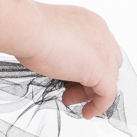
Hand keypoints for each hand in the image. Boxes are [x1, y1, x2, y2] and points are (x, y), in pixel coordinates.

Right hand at [13, 2, 121, 118]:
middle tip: (68, 89)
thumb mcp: (51, 35)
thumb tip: (59, 62)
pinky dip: (99, 106)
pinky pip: (108, 94)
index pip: (100, 48)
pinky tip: (86, 113)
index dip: (86, 65)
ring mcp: (104, 52)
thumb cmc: (30, 30)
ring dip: (89, 93)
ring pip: (108, 79)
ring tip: (68, 99)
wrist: (28, 28)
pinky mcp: (101, 70)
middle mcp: (102, 34)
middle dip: (89, 80)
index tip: (70, 76)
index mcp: (91, 23)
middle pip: (108, 63)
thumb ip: (63, 47)